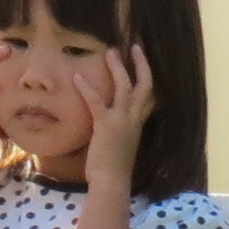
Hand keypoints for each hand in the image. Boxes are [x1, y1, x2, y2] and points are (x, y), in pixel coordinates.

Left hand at [73, 45, 156, 191]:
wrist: (112, 182)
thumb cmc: (113, 168)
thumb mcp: (120, 144)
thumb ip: (118, 129)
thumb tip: (108, 122)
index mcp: (138, 124)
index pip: (150, 96)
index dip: (148, 77)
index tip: (143, 62)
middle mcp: (134, 119)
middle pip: (145, 85)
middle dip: (141, 64)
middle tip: (134, 46)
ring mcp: (122, 121)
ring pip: (125, 87)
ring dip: (118, 67)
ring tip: (110, 51)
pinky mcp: (106, 126)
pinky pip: (97, 102)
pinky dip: (87, 89)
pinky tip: (77, 78)